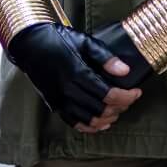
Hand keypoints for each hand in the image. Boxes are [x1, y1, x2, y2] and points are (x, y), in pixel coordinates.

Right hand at [5, 23, 141, 131]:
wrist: (30, 45)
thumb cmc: (58, 39)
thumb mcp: (84, 41)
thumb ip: (105, 57)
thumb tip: (125, 71)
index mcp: (78, 72)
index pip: (109, 94)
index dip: (127, 97)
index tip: (136, 92)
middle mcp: (68, 89)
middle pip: (102, 110)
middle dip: (120, 107)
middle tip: (128, 99)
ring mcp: (60, 99)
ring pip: (89, 120)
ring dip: (107, 119)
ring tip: (117, 111)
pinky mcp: (54, 104)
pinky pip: (74, 123)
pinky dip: (90, 127)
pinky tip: (100, 123)